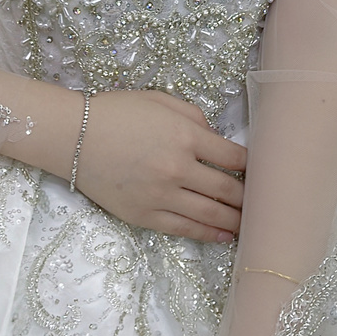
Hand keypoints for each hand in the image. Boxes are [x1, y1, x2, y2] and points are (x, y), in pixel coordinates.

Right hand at [75, 89, 245, 242]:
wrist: (73, 136)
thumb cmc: (117, 112)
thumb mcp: (161, 100)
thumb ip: (195, 117)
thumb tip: (216, 140)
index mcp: (185, 136)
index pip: (233, 157)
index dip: (251, 166)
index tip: (260, 172)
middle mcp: (178, 169)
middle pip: (227, 189)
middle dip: (248, 197)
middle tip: (263, 202)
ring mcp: (162, 196)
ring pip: (210, 214)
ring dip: (235, 220)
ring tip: (252, 224)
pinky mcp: (145, 216)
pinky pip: (184, 229)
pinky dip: (208, 234)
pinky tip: (224, 235)